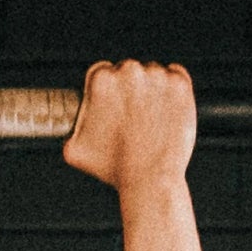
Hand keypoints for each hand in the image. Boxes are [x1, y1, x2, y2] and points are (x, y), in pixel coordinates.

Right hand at [66, 58, 198, 196]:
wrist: (151, 179)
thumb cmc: (115, 168)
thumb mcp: (75, 151)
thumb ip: (71, 129)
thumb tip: (72, 126)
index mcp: (102, 80)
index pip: (102, 72)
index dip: (108, 90)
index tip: (114, 104)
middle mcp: (129, 71)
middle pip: (128, 71)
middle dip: (130, 90)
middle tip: (133, 116)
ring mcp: (157, 76)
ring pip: (152, 74)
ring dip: (152, 89)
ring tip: (151, 119)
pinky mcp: (180, 84)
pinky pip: (176, 75)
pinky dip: (172, 88)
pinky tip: (167, 108)